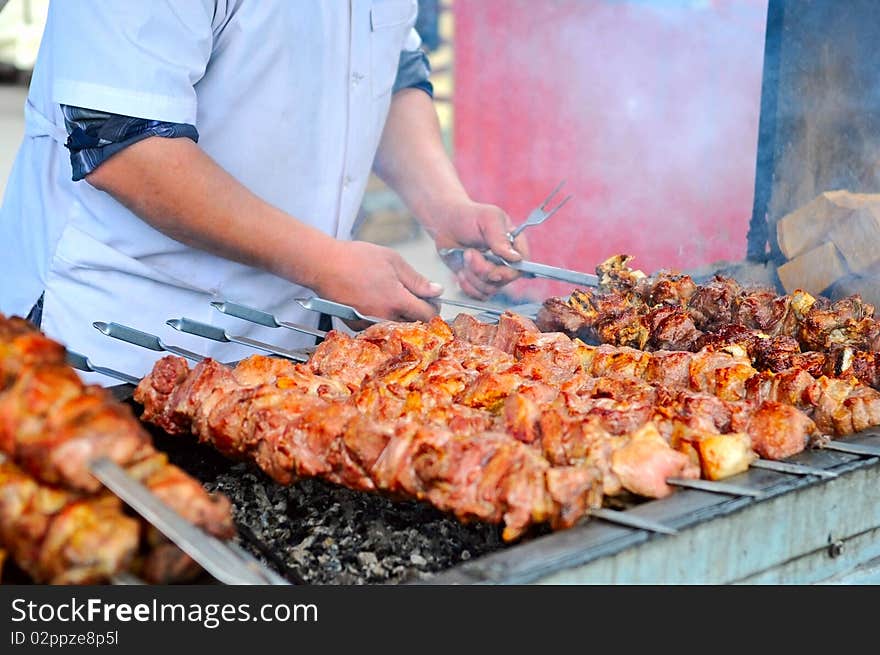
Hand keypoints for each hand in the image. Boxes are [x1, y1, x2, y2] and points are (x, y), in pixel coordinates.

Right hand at [314, 240, 441, 321]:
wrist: (323, 266)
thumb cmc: (356, 259)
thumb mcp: (393, 261)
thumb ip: (417, 279)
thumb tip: (437, 291)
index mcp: (397, 300)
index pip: (427, 315)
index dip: (433, 308)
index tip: (431, 300)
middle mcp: (385, 317)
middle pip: (414, 325)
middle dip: (419, 313)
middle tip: (413, 297)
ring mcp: (370, 324)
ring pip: (397, 328)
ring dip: (402, 316)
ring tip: (393, 298)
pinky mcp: (357, 326)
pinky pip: (379, 327)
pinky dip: (383, 318)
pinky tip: (377, 302)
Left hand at [430, 201, 529, 299]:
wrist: (445, 224)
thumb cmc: (468, 217)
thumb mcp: (487, 219)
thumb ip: (500, 238)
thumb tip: (515, 258)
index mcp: (514, 244)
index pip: (522, 266)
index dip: (508, 271)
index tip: (492, 266)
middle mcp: (506, 261)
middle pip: (503, 280)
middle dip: (482, 270)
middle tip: (469, 253)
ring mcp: (493, 273)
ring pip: (489, 289)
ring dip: (472, 276)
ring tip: (464, 257)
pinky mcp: (479, 281)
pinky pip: (478, 295)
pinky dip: (467, 285)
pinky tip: (461, 270)